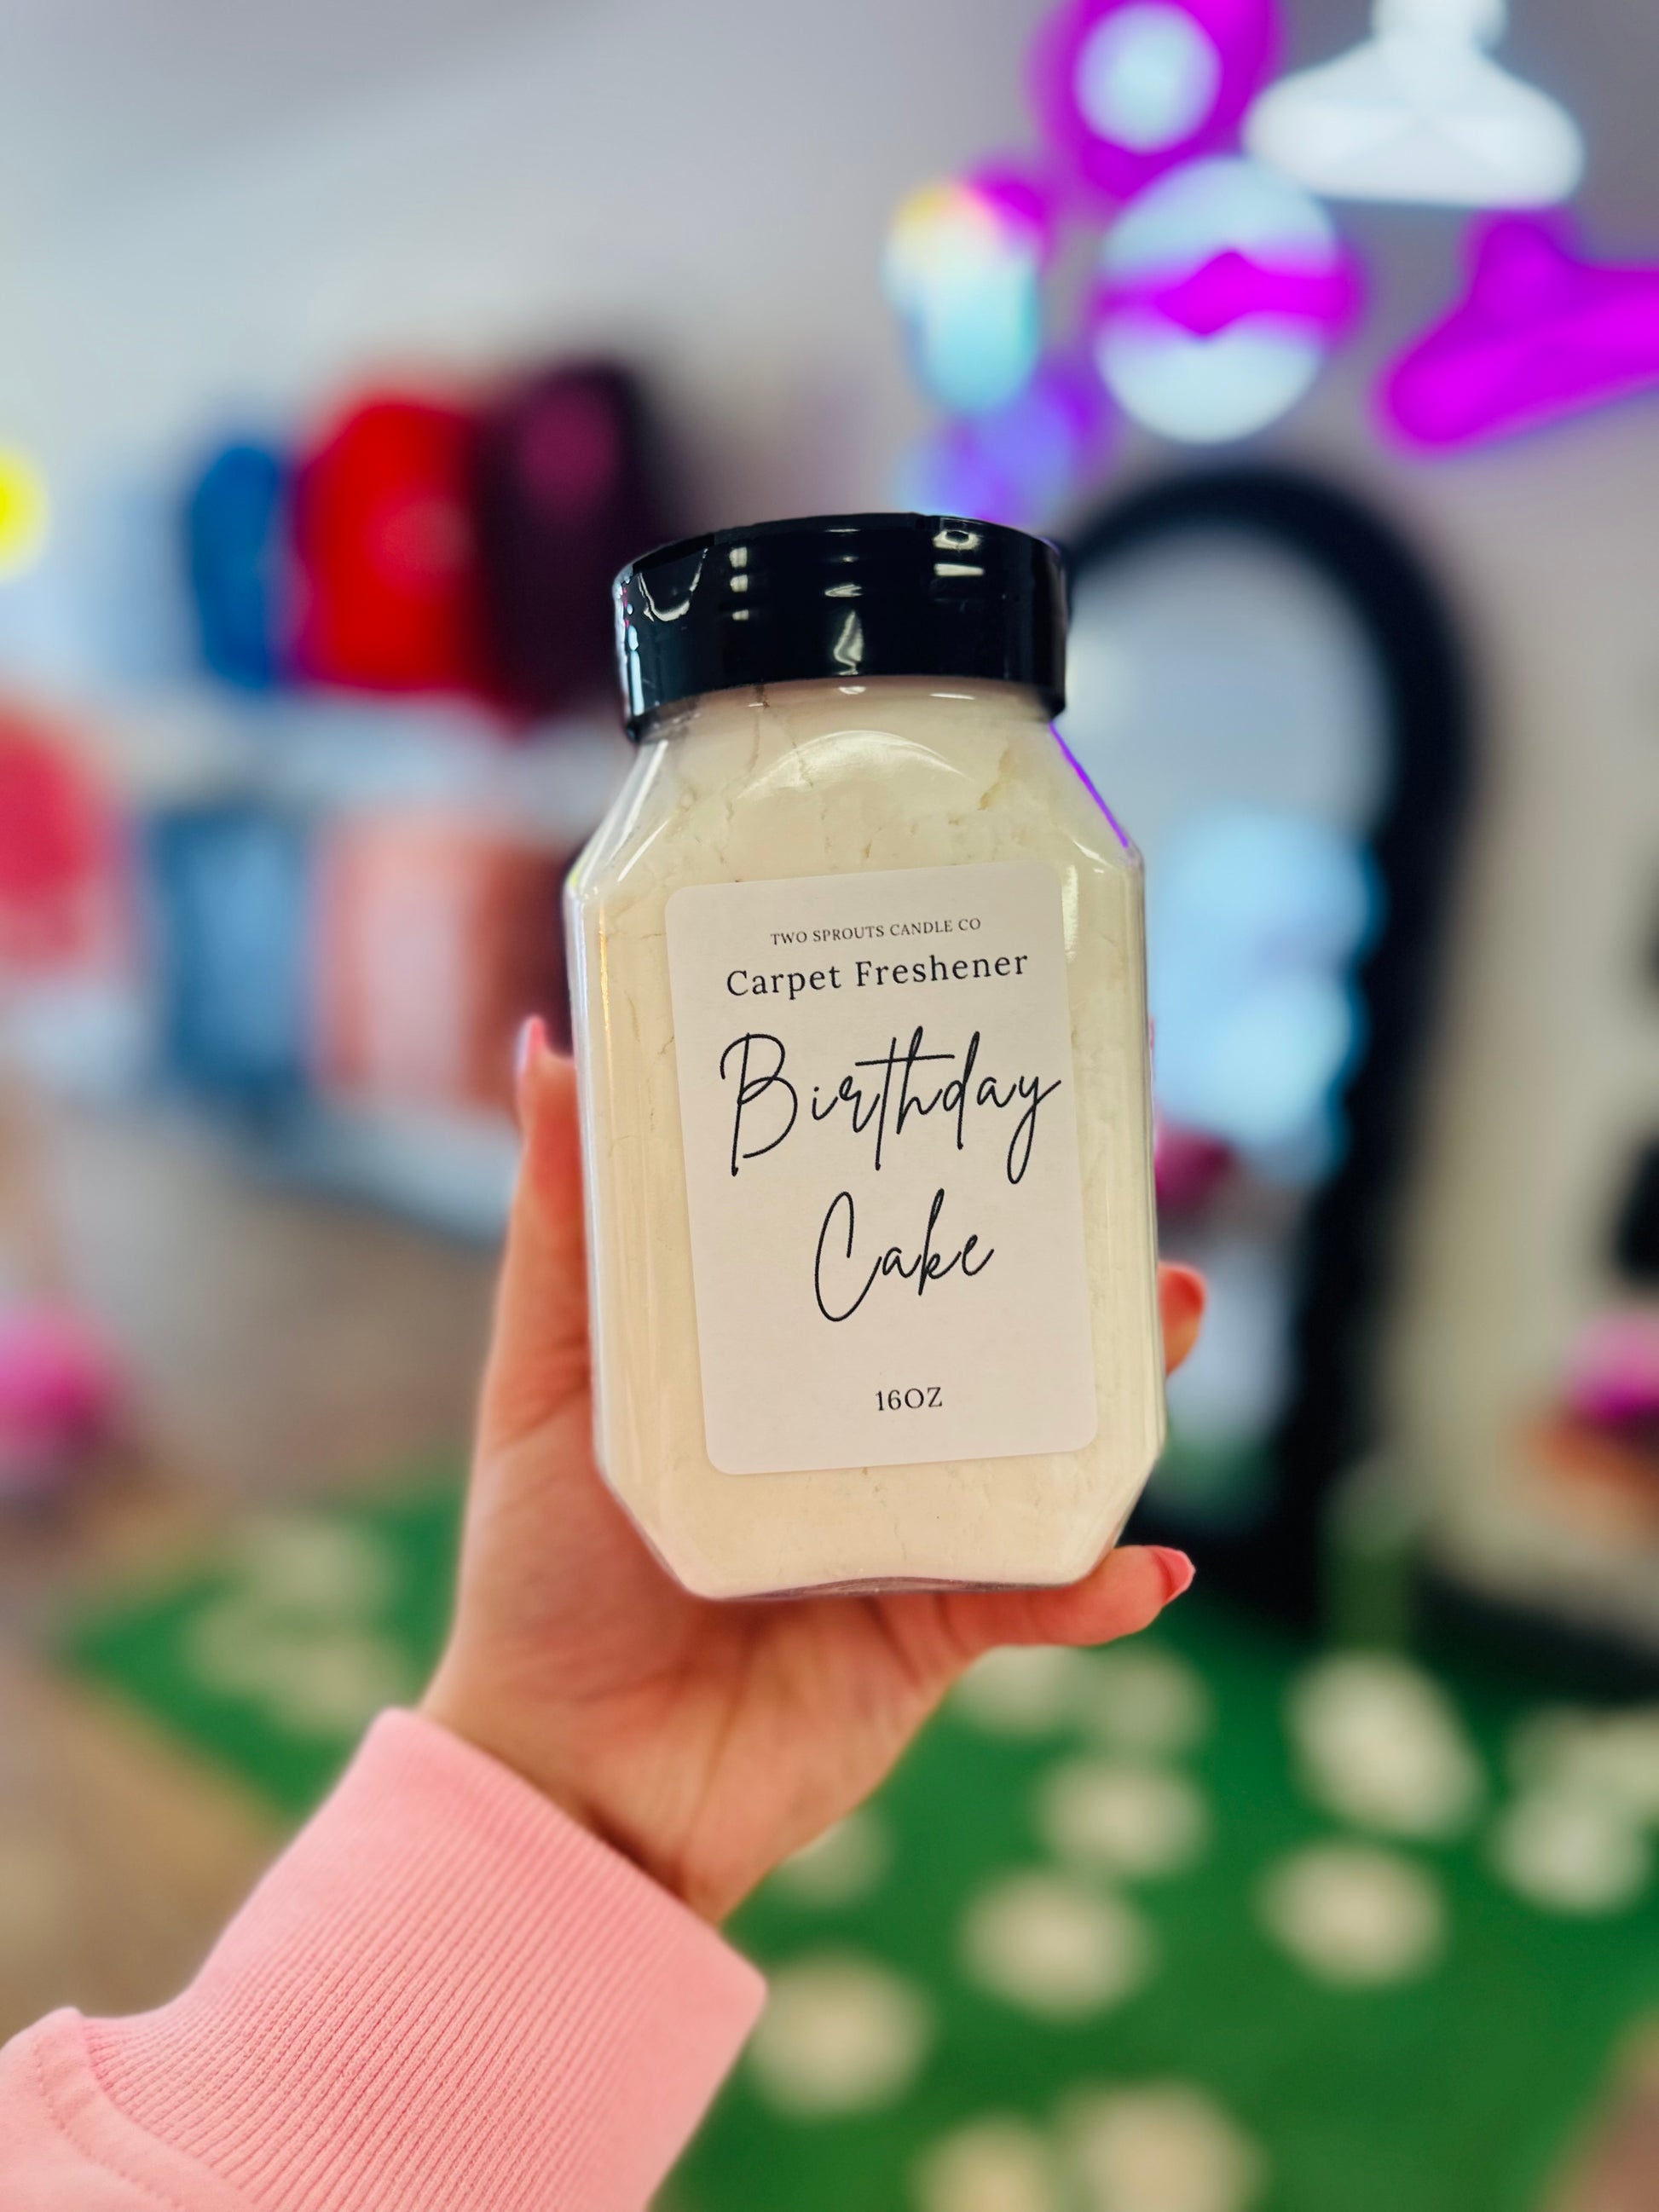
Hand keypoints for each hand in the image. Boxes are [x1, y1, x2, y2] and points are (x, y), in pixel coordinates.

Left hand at [422, 1022, 1204, 1922]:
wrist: (569, 1781)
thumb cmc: (541, 1576)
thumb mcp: (547, 1384)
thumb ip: (559, 1229)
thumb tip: (545, 1051)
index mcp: (774, 1364)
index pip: (868, 1242)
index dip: (936, 1167)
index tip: (998, 1074)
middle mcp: (853, 1434)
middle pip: (982, 1333)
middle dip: (1068, 1270)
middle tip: (1127, 1200)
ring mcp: (905, 1530)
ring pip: (1039, 1445)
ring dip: (1120, 1394)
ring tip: (1172, 1318)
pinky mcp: (935, 1634)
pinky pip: (1039, 1600)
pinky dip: (1098, 1588)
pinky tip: (1150, 1564)